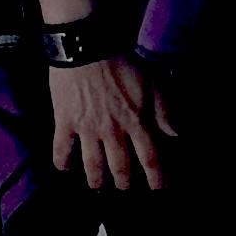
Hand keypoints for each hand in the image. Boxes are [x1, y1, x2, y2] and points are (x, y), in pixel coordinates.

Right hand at [47, 54, 169, 194]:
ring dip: (95, 178)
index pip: (149, 157)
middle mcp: (112, 132)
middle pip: (119, 164)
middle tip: (123, 188)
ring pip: (92, 163)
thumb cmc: (121, 61)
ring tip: (96, 185)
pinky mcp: (65, 121)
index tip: (156, 187)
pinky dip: (61, 159)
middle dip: (123, 180)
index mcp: (135, 122)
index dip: (154, 175)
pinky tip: (62, 168)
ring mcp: (87, 129)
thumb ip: (163, 110)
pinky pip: (62, 146)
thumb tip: (175, 133)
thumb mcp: (151, 83)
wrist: (87, 47)